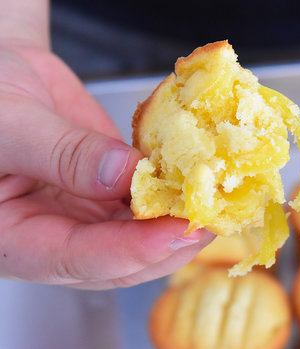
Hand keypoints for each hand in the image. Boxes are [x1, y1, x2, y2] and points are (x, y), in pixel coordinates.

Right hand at [0, 2, 212, 289]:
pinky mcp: (110, 193)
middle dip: (169, 244)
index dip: (131, 250)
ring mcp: (86, 216)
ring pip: (142, 235)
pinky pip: (147, 201)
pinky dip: (175, 192)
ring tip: (216, 201)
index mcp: (13, 238)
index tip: (177, 233)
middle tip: (211, 219)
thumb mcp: (7, 122)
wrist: (3, 74)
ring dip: (180, 221)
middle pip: (120, 260)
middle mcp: (55, 236)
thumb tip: (124, 174)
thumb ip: (62, 153)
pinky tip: (199, 179)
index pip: (77, 259)